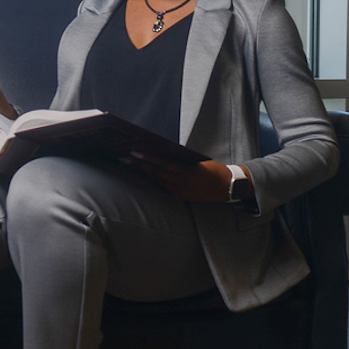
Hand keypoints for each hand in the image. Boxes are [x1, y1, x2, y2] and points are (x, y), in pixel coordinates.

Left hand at [122, 154, 250, 202]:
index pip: (162, 163)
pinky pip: (164, 187)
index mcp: (186, 171)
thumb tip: (164, 153)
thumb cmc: (213, 170)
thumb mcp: (198, 161)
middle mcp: (181, 182)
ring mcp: (180, 190)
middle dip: (138, 165)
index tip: (133, 153)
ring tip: (130, 165)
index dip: (147, 158)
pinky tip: (145, 174)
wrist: (227, 187)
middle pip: (155, 173)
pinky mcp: (181, 196)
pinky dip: (155, 180)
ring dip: (143, 172)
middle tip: (122, 158)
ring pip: (157, 180)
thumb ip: (181, 160)